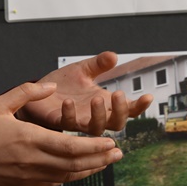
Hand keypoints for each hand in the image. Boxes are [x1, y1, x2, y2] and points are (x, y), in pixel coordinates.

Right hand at [0, 82, 123, 185]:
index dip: (95, 146)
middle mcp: (33, 160)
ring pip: (67, 176)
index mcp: (30, 139)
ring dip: (90, 170)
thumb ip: (27, 91)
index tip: (110, 141)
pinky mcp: (24, 185)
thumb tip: (50, 85)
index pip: (71, 146)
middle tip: (117, 153)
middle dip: (100, 158)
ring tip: (106, 163)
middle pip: (75, 163)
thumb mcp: (0, 103)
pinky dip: (71, 177)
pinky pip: (54, 183)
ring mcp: (30, 176)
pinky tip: (79, 171)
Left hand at [18, 52, 152, 135]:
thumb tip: (113, 55)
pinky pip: (68, 124)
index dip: (139, 106)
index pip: (128, 110)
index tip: (148, 96)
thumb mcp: (83, 69)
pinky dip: (69, 114)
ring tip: (96, 98)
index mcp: (104, 103)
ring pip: (95, 129)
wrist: (38, 91)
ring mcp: (78, 121)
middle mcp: (94, 115)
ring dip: (98, 116)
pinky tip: (68, 101)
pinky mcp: (59, 122)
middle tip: (118, 94)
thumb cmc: (64, 83)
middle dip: (120, 111)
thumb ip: (99, 64)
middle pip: (117, 124)